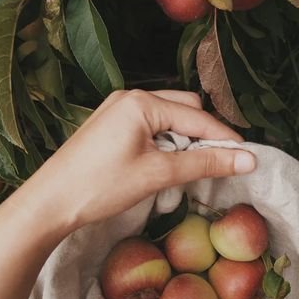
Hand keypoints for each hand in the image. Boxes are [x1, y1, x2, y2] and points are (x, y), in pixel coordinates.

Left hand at [8, 89, 255, 239]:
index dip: (224, 139)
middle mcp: (130, 97)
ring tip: (190, 166)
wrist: (49, 202)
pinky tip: (165, 161)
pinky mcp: (111, 124)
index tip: (248, 158)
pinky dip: (165, 140)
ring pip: (168, 117)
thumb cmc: (100, 186)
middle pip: (185, 108)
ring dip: (184, 138)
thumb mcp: (157, 174)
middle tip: (215, 164)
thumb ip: (204, 163)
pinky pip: (150, 124)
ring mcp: (118, 109)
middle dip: (204, 134)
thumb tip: (248, 159)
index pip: (197, 117)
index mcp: (142, 102)